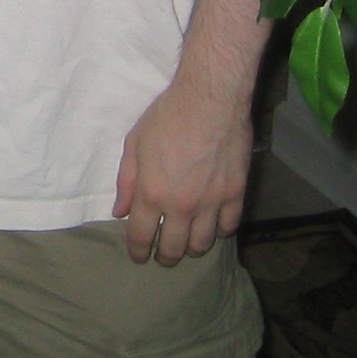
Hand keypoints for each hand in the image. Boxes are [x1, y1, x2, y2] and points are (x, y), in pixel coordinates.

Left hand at [112, 77, 251, 265]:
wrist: (210, 100)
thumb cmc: (167, 116)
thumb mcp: (135, 143)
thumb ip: (126, 180)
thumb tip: (120, 211)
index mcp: (152, 193)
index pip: (142, 237)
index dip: (138, 252)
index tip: (139, 256)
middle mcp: (182, 206)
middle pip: (174, 249)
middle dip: (165, 257)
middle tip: (163, 256)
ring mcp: (211, 203)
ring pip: (202, 244)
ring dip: (192, 248)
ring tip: (188, 244)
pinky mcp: (236, 195)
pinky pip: (228, 227)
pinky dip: (218, 232)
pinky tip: (212, 226)